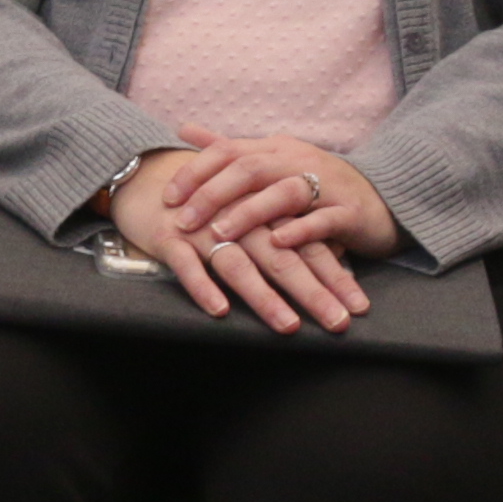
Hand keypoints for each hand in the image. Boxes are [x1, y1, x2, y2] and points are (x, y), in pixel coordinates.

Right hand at [103, 143, 367, 333]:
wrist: (143, 176)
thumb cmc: (203, 202)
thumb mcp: (246, 214)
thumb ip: (282, 236)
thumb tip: (332, 259)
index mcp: (262, 214)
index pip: (306, 247)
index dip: (334, 276)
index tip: (359, 307)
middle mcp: (238, 220)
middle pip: (282, 257)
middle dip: (313, 291)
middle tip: (339, 323)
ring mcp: (203, 229)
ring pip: (238, 264)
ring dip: (264, 296)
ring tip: (288, 325)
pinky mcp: (169, 238)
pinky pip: (187, 265)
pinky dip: (203, 286)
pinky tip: (220, 310)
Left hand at [155, 133, 399, 265]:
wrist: (382, 200)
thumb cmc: (319, 185)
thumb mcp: (272, 162)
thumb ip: (228, 148)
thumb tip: (184, 128)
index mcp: (276, 149)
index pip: (228, 150)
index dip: (195, 172)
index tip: (167, 197)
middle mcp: (299, 161)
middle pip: (250, 168)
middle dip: (212, 194)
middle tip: (184, 221)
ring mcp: (327, 185)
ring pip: (284, 192)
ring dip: (249, 212)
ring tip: (221, 233)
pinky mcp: (350, 212)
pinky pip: (324, 219)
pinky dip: (300, 230)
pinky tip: (278, 242)